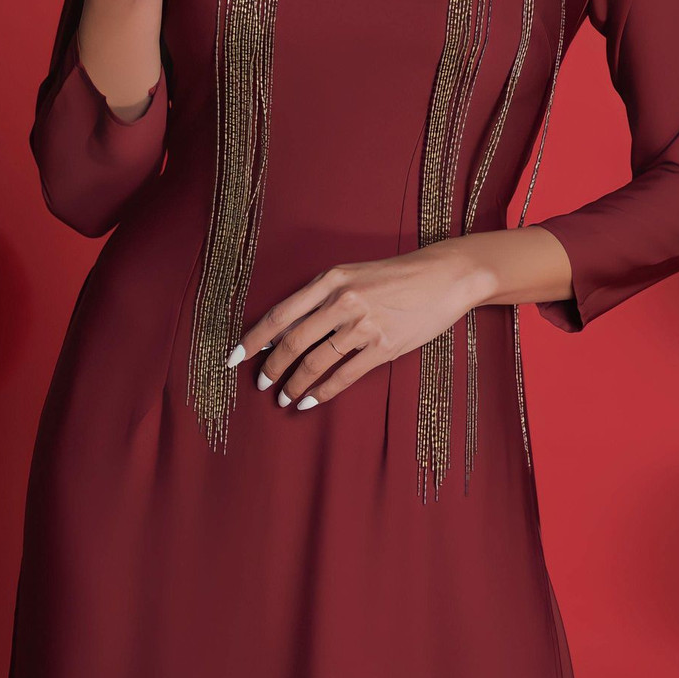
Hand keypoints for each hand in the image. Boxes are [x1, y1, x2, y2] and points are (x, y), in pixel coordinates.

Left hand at [224, 240, 481, 409]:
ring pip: (315, 362)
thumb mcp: (353, 275)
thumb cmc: (396, 275)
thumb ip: (320, 299)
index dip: (253, 339)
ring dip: (294, 385)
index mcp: (330, 279)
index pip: (280, 314)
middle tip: (261, 385)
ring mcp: (363, 324)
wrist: (444, 276)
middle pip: (293, 342)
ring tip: (284, 399)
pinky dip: (322, 392)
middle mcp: (343, 300)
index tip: (233, 357)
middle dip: (271, 369)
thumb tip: (282, 332)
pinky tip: (309, 402)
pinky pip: (344, 375)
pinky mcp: (383, 346)